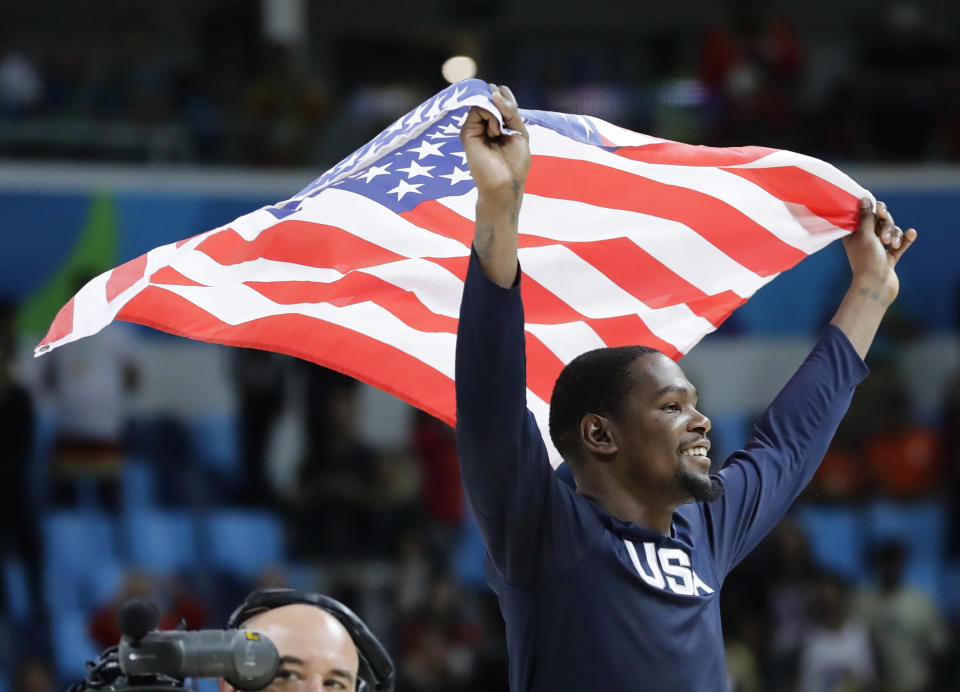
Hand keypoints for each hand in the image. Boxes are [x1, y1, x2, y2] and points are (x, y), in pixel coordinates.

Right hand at [460, 84, 529, 212]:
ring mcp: (475, 128)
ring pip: (483, 101)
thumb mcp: (519, 132)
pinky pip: (477, 109)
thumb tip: (494, 92)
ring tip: (499, 131)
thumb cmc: (515, 164)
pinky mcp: (467, 132)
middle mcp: (485, 125)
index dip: (505, 96)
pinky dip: (490, 115)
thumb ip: (510, 112)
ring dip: (496, 111)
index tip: (512, 109)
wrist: (506, 185)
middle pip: (490, 97)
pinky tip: (494, 131)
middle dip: (501, 101)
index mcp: (499, 125)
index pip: (499, 98)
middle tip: (507, 120)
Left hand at [842, 198, 916, 305]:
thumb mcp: (865, 235)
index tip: (880, 212)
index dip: (875, 210)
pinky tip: (911, 234)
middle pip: (881, 221)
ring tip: (890, 245)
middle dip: (886, 225)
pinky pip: (901, 243)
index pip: (865, 213)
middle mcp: (864, 239)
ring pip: (891, 231)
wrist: (875, 286)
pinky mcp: (890, 256)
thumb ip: (866, 216)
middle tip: (883, 237)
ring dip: (894, 235)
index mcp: (853, 234)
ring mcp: (878, 248)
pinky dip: (905, 239)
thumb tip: (864, 198)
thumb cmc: (866, 260)